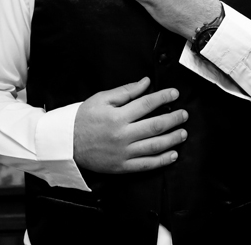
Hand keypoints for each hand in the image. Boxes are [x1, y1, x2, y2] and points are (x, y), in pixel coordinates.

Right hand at [73, 77, 187, 172]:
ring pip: (154, 146)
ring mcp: (123, 153)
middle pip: (155, 126)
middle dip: (173, 119)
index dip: (163, 97)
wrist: (66, 143)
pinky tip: (173, 155)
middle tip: (184, 114)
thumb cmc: (83, 118)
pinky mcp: (122, 167)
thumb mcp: (102, 99)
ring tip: (183, 133)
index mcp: (117, 116)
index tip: (174, 93)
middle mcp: (122, 135)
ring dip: (172, 139)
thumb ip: (126, 91)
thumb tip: (146, 83)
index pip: (147, 104)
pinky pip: (146, 165)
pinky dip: (162, 161)